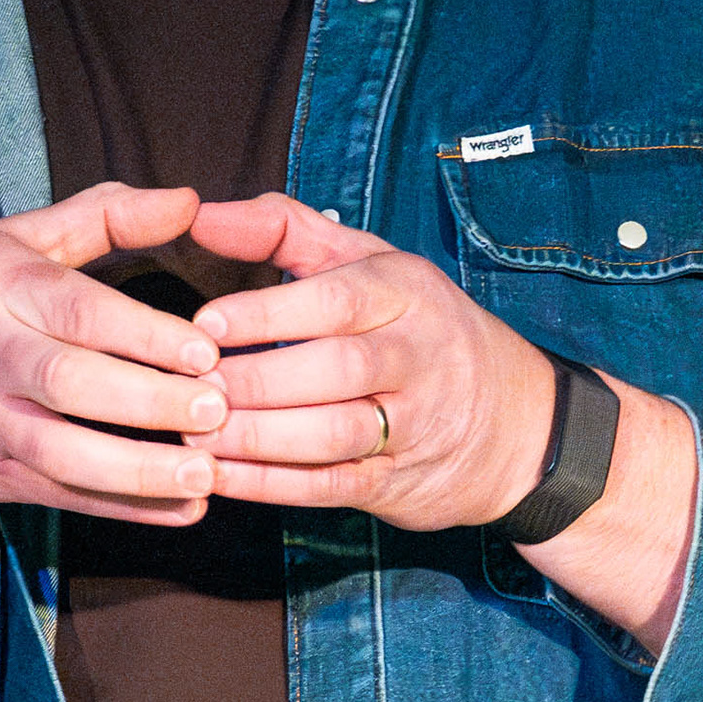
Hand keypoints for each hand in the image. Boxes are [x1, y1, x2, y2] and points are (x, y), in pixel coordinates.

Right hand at [0, 183, 227, 693]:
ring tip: (204, 475)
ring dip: (135, 469)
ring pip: (59, 452)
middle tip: (216, 410)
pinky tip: (179, 510)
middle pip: (69, 382)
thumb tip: (189, 199)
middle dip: (146, 401)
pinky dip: (119, 509)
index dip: (145, 333)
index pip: (76, 310)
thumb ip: (102, 216)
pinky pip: (57, 496)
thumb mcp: (7, 239)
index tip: (207, 349)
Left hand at [177, 194, 552, 532]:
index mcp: (406, 292)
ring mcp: (414, 422)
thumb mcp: (367, 262)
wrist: (513, 421)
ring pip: (335, 433)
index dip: (267, 314)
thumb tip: (198, 214)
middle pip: (337, 368)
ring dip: (259, 439)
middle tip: (189, 390)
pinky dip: (272, 487)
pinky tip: (219, 478)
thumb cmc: (411, 324)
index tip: (204, 326)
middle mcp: (417, 354)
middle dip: (257, 382)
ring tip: (193, 437)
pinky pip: (333, 486)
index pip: (338, 299)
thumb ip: (282, 230)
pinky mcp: (398, 481)